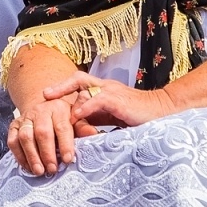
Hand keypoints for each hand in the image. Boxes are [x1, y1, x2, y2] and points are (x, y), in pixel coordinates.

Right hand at [7, 96, 97, 176]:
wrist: (43, 108)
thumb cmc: (63, 119)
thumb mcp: (76, 120)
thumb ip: (83, 128)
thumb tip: (95, 135)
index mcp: (59, 108)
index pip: (62, 127)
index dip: (65, 144)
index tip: (68, 160)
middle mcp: (40, 111)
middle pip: (42, 132)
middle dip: (47, 153)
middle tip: (53, 169)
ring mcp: (25, 118)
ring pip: (25, 136)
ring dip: (32, 156)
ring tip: (39, 171)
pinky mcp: (14, 126)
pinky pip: (12, 141)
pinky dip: (19, 156)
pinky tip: (28, 167)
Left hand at [42, 72, 179, 129]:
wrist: (162, 113)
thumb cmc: (137, 117)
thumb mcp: (111, 117)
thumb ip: (94, 119)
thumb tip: (74, 128)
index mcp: (103, 90)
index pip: (79, 84)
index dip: (63, 89)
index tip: (47, 98)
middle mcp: (105, 86)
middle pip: (78, 79)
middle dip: (60, 86)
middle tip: (45, 96)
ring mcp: (112, 91)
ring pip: (84, 88)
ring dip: (70, 101)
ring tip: (57, 113)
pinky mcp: (118, 100)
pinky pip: (97, 100)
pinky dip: (84, 108)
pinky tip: (76, 117)